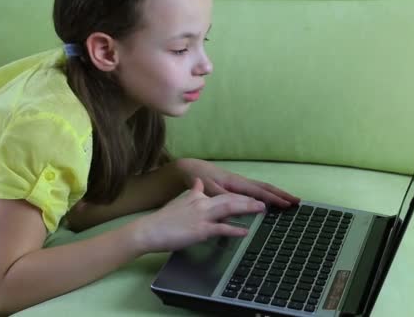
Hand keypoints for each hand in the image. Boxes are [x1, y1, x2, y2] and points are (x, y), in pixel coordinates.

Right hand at [130, 178, 266, 252]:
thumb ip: (193, 192)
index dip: (238, 194)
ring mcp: (202, 216)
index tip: (252, 195)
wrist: (149, 230)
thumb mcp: (180, 201)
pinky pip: (221, 229)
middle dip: (248, 199)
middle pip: (230, 198)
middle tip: (265, 201)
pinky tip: (245, 232)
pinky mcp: (200, 230)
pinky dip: (235, 230)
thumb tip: (199, 182)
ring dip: (247, 208)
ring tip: (261, 210)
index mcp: (198, 197)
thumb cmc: (163, 220)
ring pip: (229, 209)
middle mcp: (202, 203)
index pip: (222, 193)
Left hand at [176, 158, 300, 208]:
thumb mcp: (209, 189)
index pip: (260, 191)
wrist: (189, 168)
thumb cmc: (199, 177)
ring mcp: (238, 183)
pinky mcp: (234, 186)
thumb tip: (237, 209)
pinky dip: (265, 194)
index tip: (288, 205)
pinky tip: (267, 201)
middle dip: (281, 194)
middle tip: (297, 202)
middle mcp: (241, 182)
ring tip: (287, 201)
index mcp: (237, 183)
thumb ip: (222, 198)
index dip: (275, 199)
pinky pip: (254, 190)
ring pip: (261, 188)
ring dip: (275, 194)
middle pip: (265, 188)